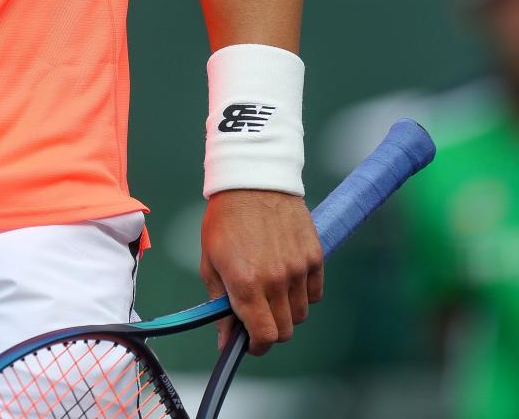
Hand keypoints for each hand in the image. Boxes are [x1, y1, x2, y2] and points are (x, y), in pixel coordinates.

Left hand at [200, 188, 322, 355]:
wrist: (252, 178)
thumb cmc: (225, 218)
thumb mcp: (210, 260)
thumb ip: (219, 303)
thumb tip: (224, 340)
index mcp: (245, 283)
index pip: (264, 337)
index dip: (256, 346)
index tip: (250, 342)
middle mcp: (275, 280)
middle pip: (285, 330)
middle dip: (270, 329)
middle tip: (258, 313)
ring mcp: (298, 268)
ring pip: (301, 313)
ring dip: (287, 310)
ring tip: (271, 288)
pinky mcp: (314, 256)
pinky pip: (314, 293)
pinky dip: (303, 293)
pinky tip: (288, 277)